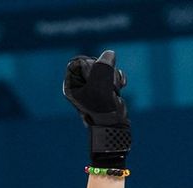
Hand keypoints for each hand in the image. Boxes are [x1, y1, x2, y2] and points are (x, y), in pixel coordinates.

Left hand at [64, 49, 130, 168]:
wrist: (115, 130)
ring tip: (116, 89)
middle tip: (109, 85)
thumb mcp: (101, 86)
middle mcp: (79, 87)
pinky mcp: (103, 92)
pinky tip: (122, 86)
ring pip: (104, 70)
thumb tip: (110, 53)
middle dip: (105, 72)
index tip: (99, 77)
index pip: (78, 62)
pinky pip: (110, 76)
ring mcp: (92, 89)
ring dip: (113, 77)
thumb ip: (104, 66)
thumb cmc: (104, 110)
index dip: (92, 65)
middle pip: (93, 65)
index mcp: (71, 86)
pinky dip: (117, 80)